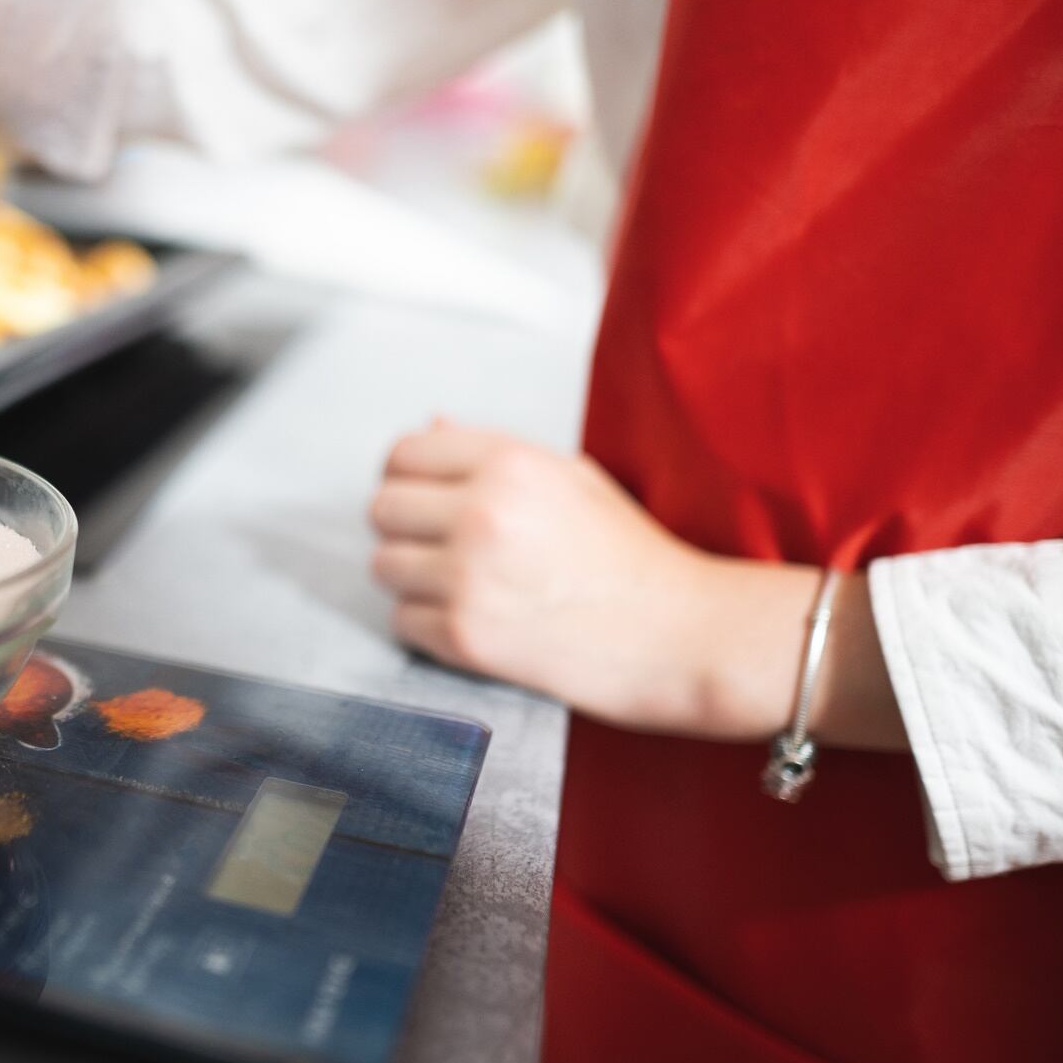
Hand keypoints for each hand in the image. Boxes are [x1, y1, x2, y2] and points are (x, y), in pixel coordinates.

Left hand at [368, 422, 904, 747]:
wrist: (681, 635)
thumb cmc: (632, 557)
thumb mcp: (572, 478)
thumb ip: (493, 452)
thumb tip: (428, 425)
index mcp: (508, 464)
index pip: (402, 454)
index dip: (408, 478)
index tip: (423, 500)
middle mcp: (482, 513)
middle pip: (381, 509)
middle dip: (406, 529)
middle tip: (444, 548)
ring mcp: (470, 577)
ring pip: (383, 566)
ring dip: (413, 580)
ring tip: (465, 587)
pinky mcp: (466, 636)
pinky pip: (403, 622)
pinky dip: (429, 626)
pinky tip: (476, 621)